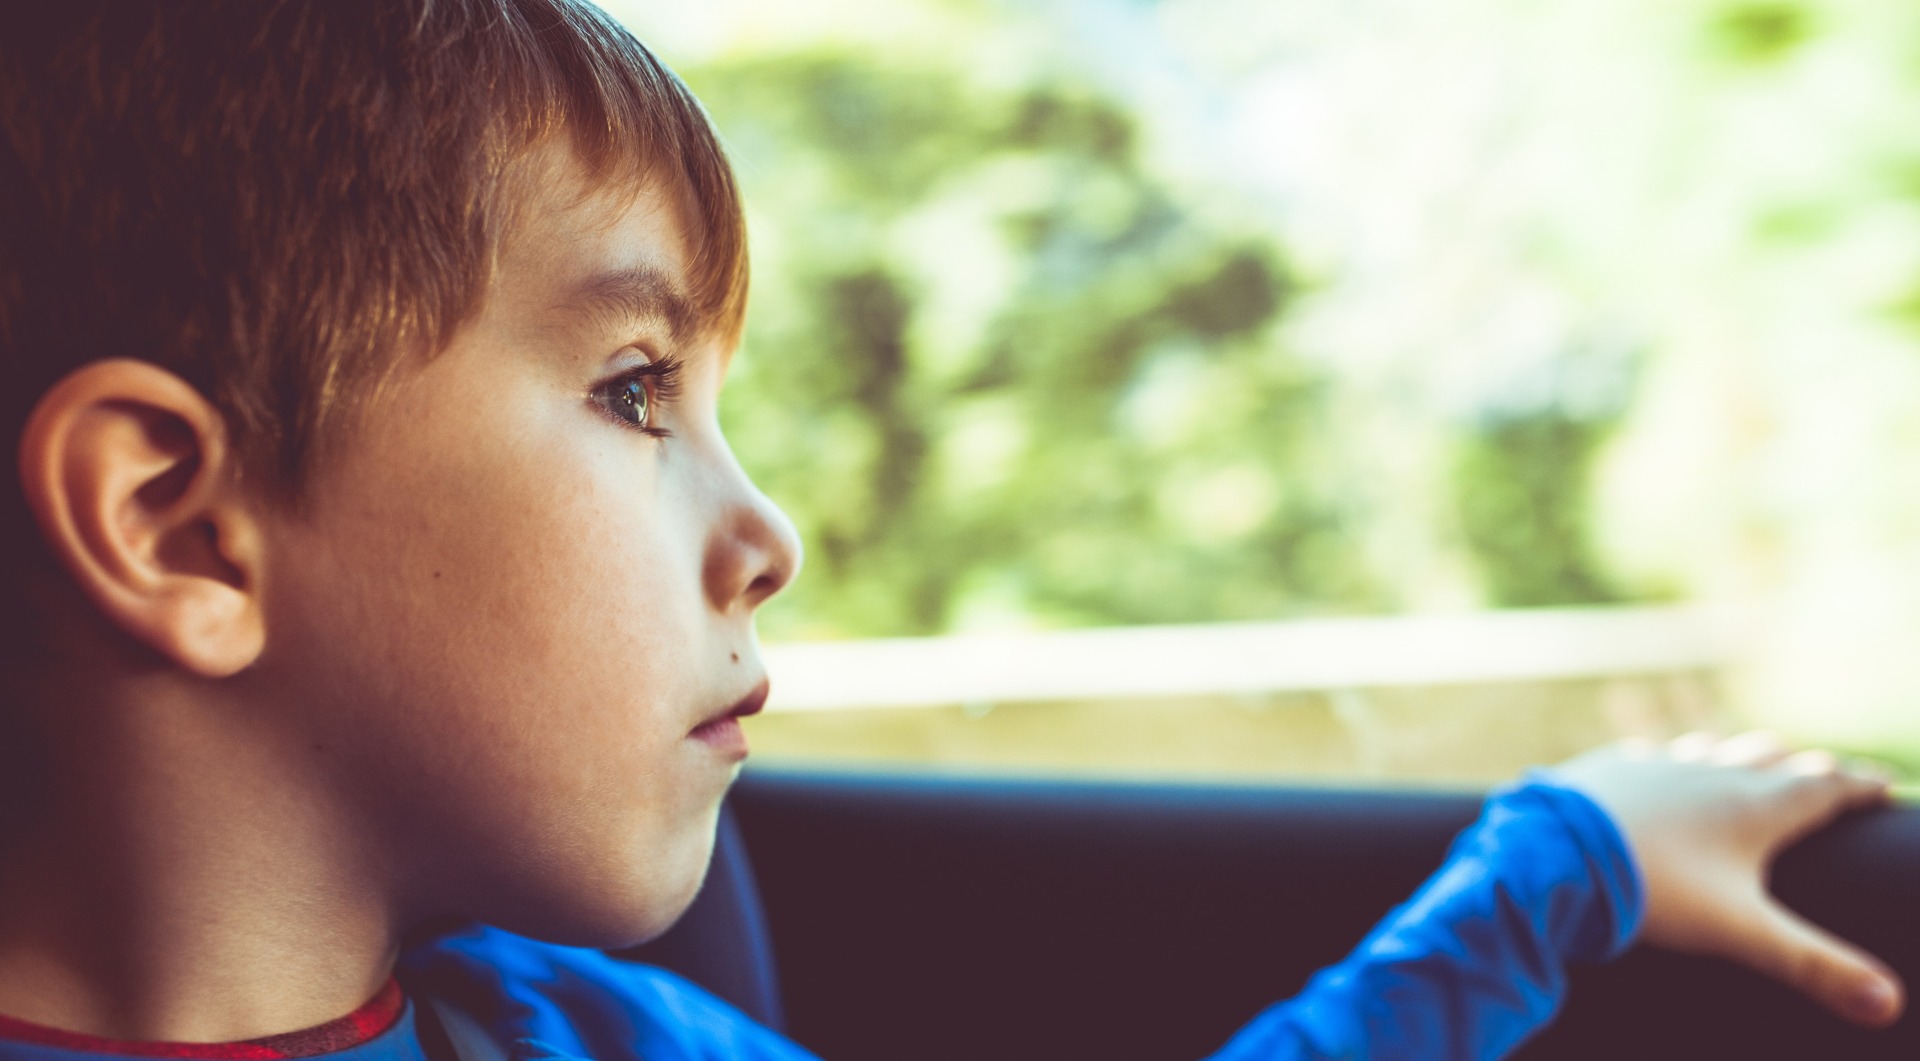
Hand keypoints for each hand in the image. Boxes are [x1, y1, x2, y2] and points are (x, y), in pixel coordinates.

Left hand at [1549, 732, 1902, 1027]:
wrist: (1556, 852)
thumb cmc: (1656, 890)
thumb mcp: (1741, 933)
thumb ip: (1813, 966)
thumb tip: (1886, 1003)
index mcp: (1756, 805)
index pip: (1827, 787)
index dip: (1861, 787)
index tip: (1888, 786)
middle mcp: (1712, 771)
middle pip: (1773, 758)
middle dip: (1804, 767)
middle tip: (1825, 774)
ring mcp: (1658, 763)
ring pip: (1713, 747)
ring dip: (1739, 753)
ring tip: (1754, 758)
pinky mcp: (1612, 765)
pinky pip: (1650, 754)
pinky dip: (1670, 760)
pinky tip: (1659, 764)